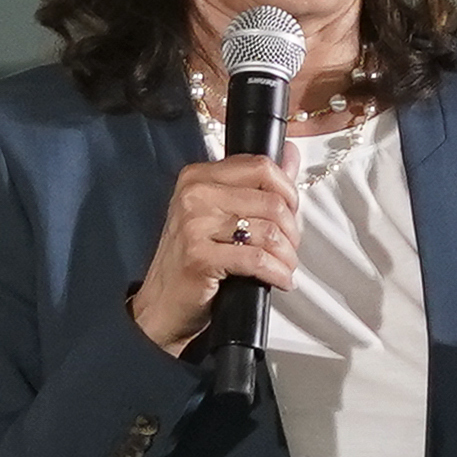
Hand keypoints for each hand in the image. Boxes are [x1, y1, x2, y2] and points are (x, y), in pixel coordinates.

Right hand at [131, 150, 300, 351]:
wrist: (163, 302)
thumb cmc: (196, 259)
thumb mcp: (223, 215)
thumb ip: (258, 185)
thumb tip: (291, 154)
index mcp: (199, 176)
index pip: (261, 167)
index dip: (289, 192)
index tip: (292, 214)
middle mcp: (194, 193)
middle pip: (272, 202)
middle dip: (292, 231)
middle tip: (289, 250)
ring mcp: (194, 223)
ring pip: (270, 232)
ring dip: (287, 257)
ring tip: (284, 268)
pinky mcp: (199, 255)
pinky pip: (258, 259)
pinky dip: (278, 273)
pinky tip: (280, 281)